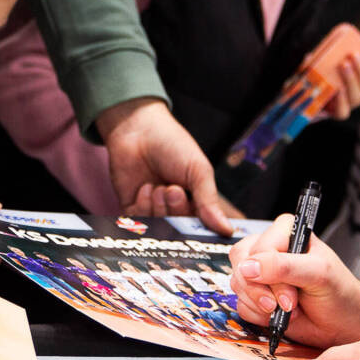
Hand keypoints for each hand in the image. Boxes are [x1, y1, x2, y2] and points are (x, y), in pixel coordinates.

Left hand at [96, 97, 232, 233]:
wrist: (136, 129)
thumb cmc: (172, 144)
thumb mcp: (198, 171)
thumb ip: (209, 202)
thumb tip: (227, 231)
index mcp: (196, 200)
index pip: (204, 227)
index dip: (204, 229)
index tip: (202, 225)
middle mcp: (175, 209)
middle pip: (180, 229)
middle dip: (178, 211)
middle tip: (174, 190)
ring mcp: (153, 210)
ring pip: (160, 228)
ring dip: (160, 209)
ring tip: (159, 187)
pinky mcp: (132, 209)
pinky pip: (140, 223)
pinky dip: (144, 207)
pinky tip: (145, 188)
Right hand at [229, 215, 359, 347]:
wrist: (343, 323)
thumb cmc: (339, 292)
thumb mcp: (318, 273)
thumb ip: (283, 267)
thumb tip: (248, 267)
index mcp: (285, 231)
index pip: (259, 248)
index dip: (270, 274)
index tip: (291, 294)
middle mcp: (269, 249)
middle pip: (241, 265)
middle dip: (263, 292)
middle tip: (289, 304)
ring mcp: (261, 273)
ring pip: (239, 286)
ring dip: (264, 306)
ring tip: (290, 309)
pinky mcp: (256, 295)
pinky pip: (241, 305)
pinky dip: (260, 316)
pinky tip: (280, 316)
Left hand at [324, 36, 359, 119]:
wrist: (318, 81)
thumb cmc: (339, 64)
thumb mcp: (353, 52)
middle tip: (353, 55)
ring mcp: (352, 103)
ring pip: (357, 97)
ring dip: (352, 80)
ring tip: (344, 65)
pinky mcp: (338, 111)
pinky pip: (343, 112)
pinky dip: (342, 102)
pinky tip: (339, 90)